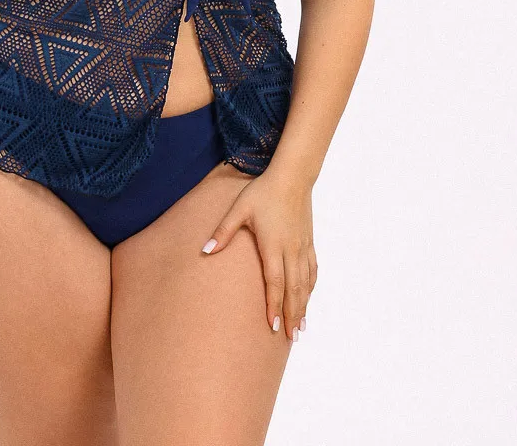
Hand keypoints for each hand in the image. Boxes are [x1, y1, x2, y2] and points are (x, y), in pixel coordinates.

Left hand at [200, 172, 316, 341]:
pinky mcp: (309, 241)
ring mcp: (302, 247)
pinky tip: (308, 297)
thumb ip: (223, 232)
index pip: (274, 283)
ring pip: (305, 283)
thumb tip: (204, 251)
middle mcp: (291, 250)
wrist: (292, 177)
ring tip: (301, 327)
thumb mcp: (239, 209)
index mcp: (273, 246)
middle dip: (291, 315)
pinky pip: (312, 270)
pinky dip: (310, 288)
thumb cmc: (262, 192)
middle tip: (291, 338)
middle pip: (293, 290)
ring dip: (303, 306)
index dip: (274, 306)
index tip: (273, 327)